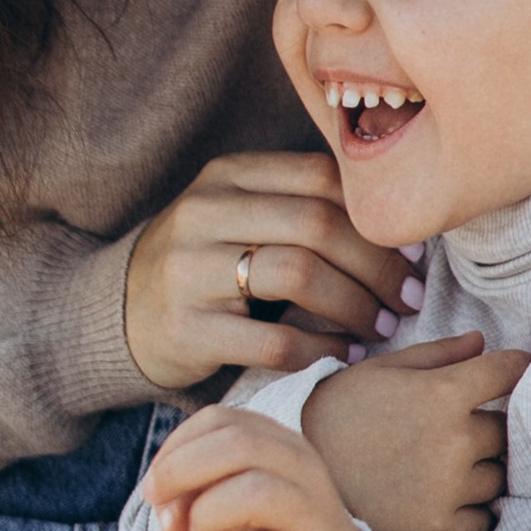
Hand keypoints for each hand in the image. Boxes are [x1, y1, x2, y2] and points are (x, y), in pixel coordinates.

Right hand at [122, 149, 421, 391]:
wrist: (117, 315)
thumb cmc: (204, 265)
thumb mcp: (238, 215)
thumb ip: (300, 206)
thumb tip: (399, 229)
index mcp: (226, 175)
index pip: (321, 178)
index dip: (376, 218)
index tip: (413, 253)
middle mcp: (203, 213)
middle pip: (317, 226)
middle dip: (377, 266)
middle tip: (409, 299)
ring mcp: (189, 270)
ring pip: (298, 275)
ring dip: (355, 306)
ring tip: (383, 327)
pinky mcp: (185, 329)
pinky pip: (272, 340)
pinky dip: (320, 349)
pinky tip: (343, 355)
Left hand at [145, 405, 363, 530]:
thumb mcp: (240, 494)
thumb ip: (200, 481)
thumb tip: (162, 496)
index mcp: (285, 443)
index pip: (220, 419)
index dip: (175, 450)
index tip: (158, 490)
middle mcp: (305, 470)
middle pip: (237, 444)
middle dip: (181, 475)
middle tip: (167, 519)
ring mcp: (313, 517)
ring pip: (252, 492)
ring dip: (205, 516)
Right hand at [301, 330, 526, 530]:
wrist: (300, 470)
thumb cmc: (343, 409)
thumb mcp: (387, 369)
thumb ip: (441, 355)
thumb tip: (483, 342)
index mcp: (445, 393)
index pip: (511, 371)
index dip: (514, 367)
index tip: (510, 371)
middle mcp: (455, 440)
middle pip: (506, 430)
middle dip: (489, 424)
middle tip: (459, 426)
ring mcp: (449, 487)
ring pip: (499, 476)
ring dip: (483, 468)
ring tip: (446, 462)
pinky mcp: (438, 526)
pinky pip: (484, 518)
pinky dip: (473, 508)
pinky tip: (446, 494)